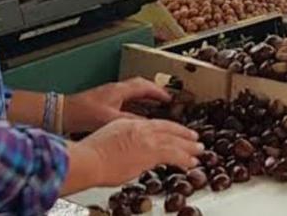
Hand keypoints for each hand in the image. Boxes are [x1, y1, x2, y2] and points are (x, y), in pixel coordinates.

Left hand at [64, 78, 171, 133]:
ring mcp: (109, 95)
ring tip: (155, 107)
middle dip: (154, 92)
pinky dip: (135, 105)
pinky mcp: (103, 102)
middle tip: (165, 100)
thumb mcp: (110, 118)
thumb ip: (130, 121)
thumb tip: (146, 126)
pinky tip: (136, 116)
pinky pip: (126, 100)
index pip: (145, 86)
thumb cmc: (81, 113)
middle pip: (141, 86)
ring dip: (145, 99)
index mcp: (119, 90)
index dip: (159, 92)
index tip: (170, 98)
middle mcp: (115, 89)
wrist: (61, 113)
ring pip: (133, 93)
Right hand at [70, 119, 201, 188]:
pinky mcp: (150, 153)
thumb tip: (130, 151)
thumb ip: (124, 140)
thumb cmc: (91, 155)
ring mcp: (146, 140)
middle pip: (169, 130)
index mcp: (130, 123)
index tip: (179, 131)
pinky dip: (184, 159)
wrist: (88, 160)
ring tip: (198, 151)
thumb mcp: (109, 138)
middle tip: (195, 140)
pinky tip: (191, 163)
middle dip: (184, 135)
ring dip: (189, 147)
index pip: (157, 124)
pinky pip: (173, 155)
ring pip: (175, 141)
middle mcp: (140, 129)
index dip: (171, 127)